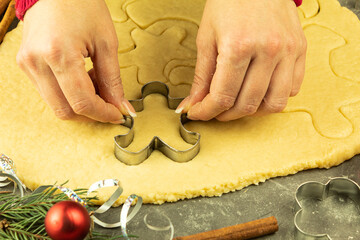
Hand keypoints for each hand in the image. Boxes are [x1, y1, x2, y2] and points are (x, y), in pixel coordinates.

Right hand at [16, 0, 135, 122]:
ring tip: (95, 82)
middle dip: (92, 113)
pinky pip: (49, 93)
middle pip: (66, 110)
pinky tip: (82, 78)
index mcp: (58, 54)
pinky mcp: (25, 65)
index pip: (82, 102)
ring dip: (80, 103)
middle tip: (110, 102)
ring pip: (56, 105)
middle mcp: (37, 63)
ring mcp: (28, 65)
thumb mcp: (106, 42)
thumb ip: (113, 80)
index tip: (119, 114)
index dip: (103, 114)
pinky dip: (69, 94)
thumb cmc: (82, 6)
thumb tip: (121, 106)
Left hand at [176, 0, 306, 120]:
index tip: (198, 113)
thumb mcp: (207, 37)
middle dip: (225, 114)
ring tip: (237, 104)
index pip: (222, 96)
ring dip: (251, 111)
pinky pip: (292, 89)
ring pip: (273, 104)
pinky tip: (259, 91)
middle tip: (214, 110)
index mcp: (239, 46)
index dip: (207, 111)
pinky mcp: (300, 50)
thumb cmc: (228, 2)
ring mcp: (288, 51)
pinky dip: (273, 97)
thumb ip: (202, 76)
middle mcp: (268, 51)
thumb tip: (194, 103)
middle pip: (247, 104)